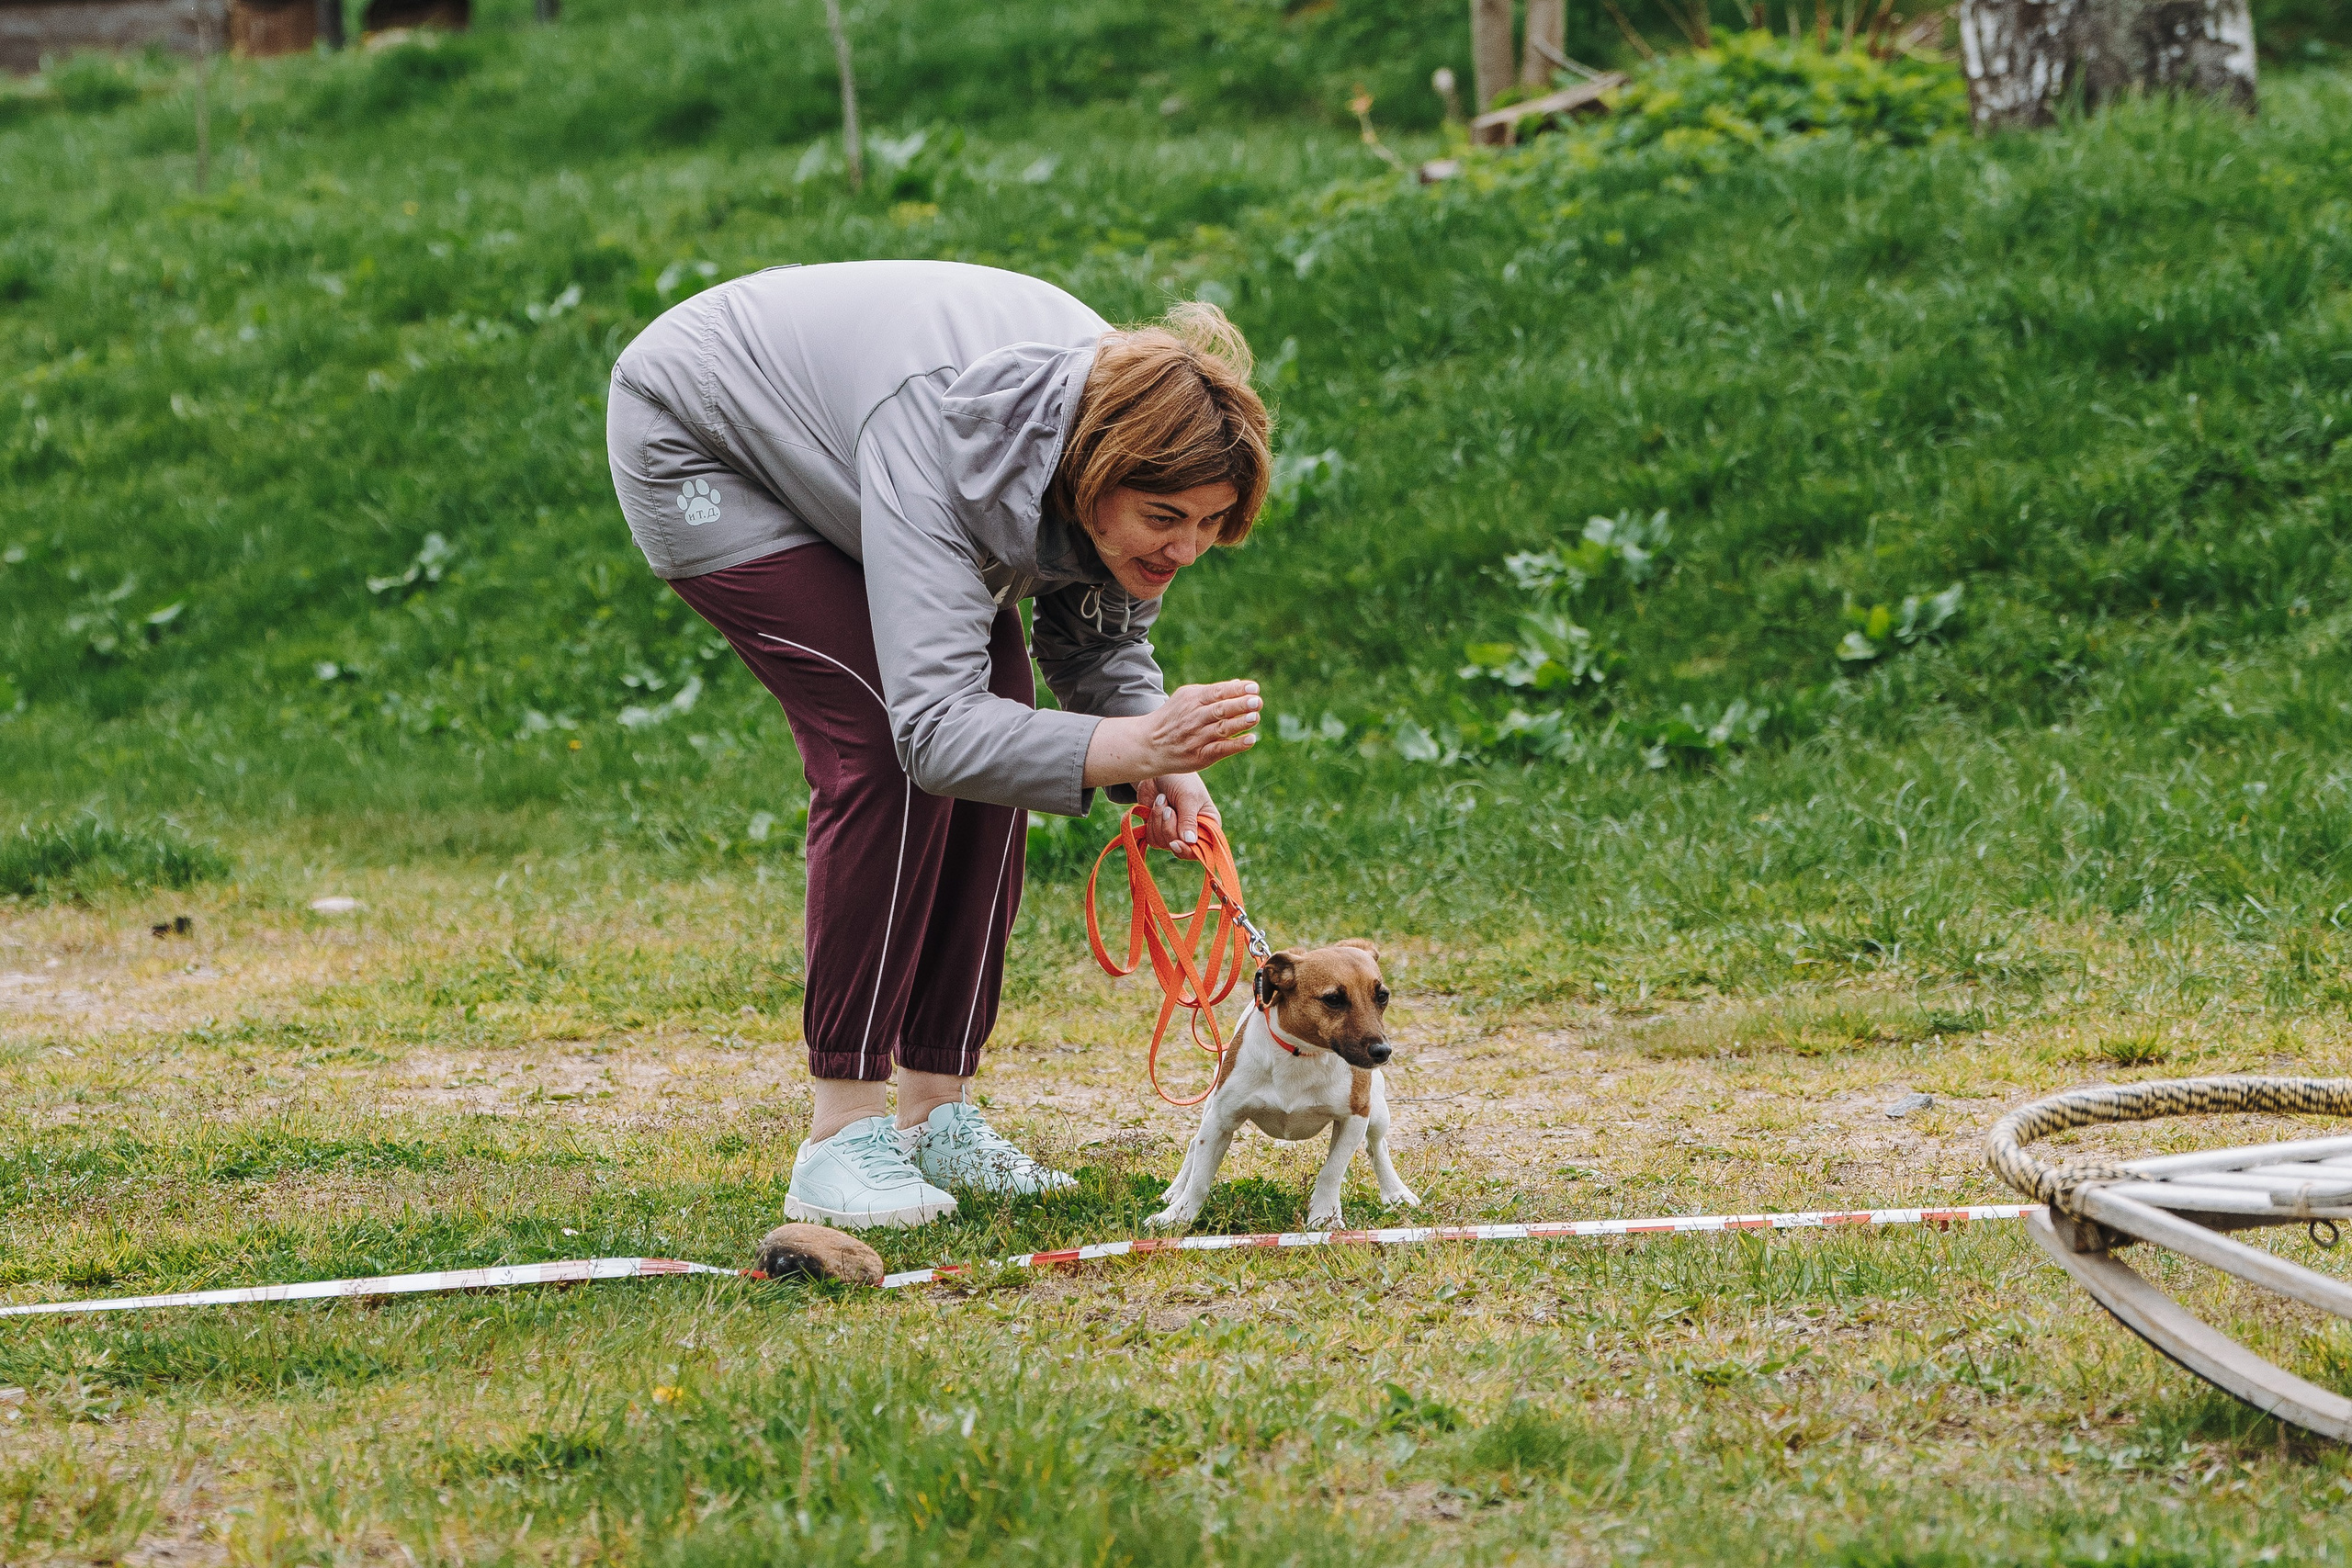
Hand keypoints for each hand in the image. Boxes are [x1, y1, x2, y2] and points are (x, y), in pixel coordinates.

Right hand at [1082, 680, 1259, 788]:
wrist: (1148, 745)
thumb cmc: (1173, 718)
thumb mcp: (1186, 698)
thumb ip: (1212, 692)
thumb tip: (1240, 684)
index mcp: (1192, 700)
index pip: (1217, 692)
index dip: (1237, 690)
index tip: (1254, 687)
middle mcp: (1194, 718)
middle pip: (1220, 709)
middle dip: (1240, 704)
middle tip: (1257, 701)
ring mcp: (1196, 738)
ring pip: (1221, 729)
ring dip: (1240, 723)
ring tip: (1256, 716)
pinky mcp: (1199, 756)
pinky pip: (1220, 749)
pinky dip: (1236, 745)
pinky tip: (1251, 739)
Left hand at [1137, 774, 1217, 858]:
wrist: (1158, 770)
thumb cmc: (1180, 779)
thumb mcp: (1188, 797)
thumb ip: (1188, 820)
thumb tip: (1190, 842)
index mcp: (1208, 824)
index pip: (1203, 848)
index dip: (1188, 849)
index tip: (1175, 842)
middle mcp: (1193, 832)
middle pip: (1179, 847)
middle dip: (1169, 828)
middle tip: (1169, 809)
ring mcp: (1174, 831)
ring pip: (1163, 843)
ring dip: (1158, 821)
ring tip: (1163, 801)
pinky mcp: (1158, 829)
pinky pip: (1152, 839)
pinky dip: (1151, 822)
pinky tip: (1156, 805)